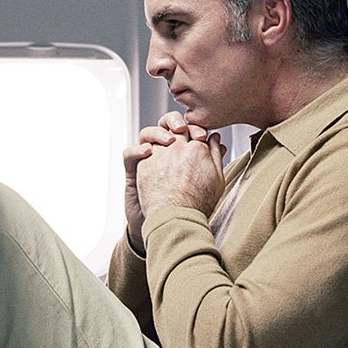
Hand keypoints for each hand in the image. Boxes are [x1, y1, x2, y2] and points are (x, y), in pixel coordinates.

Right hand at [122, 112, 212, 250]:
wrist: (168, 226)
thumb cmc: (187, 206)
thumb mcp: (205, 181)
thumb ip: (211, 161)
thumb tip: (218, 141)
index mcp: (182, 152)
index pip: (184, 128)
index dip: (192, 127)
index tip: (203, 135)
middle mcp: (164, 153)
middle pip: (164, 125)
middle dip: (173, 122)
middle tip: (183, 131)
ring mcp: (147, 161)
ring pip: (146, 134)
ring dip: (157, 133)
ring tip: (169, 141)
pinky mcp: (133, 172)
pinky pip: (129, 154)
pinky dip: (137, 150)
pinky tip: (148, 153)